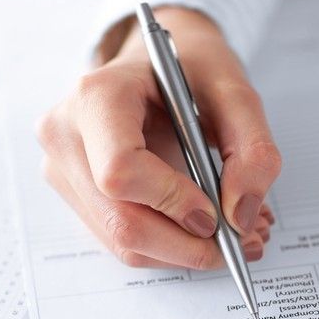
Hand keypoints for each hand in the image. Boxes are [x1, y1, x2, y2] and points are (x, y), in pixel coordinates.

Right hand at [37, 8, 279, 268]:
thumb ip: (252, 150)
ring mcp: (66, 171)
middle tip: (244, 242)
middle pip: (122, 222)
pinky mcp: (79, 196)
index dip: (171, 201)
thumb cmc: (189, 68)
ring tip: (235, 236)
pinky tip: (205, 231)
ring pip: (124, 243)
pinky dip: (172, 247)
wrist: (156, 65)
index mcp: (97, 97)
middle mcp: (68, 137)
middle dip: (189, 245)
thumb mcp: (235, 90)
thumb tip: (241, 218)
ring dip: (185, 253)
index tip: (216, 214)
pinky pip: (125, 242)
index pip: (120, 171)